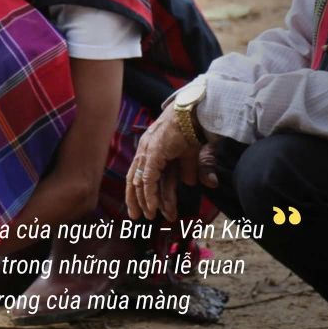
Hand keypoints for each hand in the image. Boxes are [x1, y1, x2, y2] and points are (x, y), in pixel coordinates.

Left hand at [126, 104, 217, 221]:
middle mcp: (146, 151)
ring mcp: (148, 152)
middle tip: (135, 216)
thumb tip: (189, 183)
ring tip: (148, 216)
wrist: (192, 112)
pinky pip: (149, 179)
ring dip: (145, 201)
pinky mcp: (154, 153)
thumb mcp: (191, 155)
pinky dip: (149, 194)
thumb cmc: (192, 129)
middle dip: (134, 199)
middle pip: (135, 179)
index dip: (138, 190)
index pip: (140, 173)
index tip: (140, 205)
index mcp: (152, 150)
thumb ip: (189, 170)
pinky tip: (153, 207)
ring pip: (141, 182)